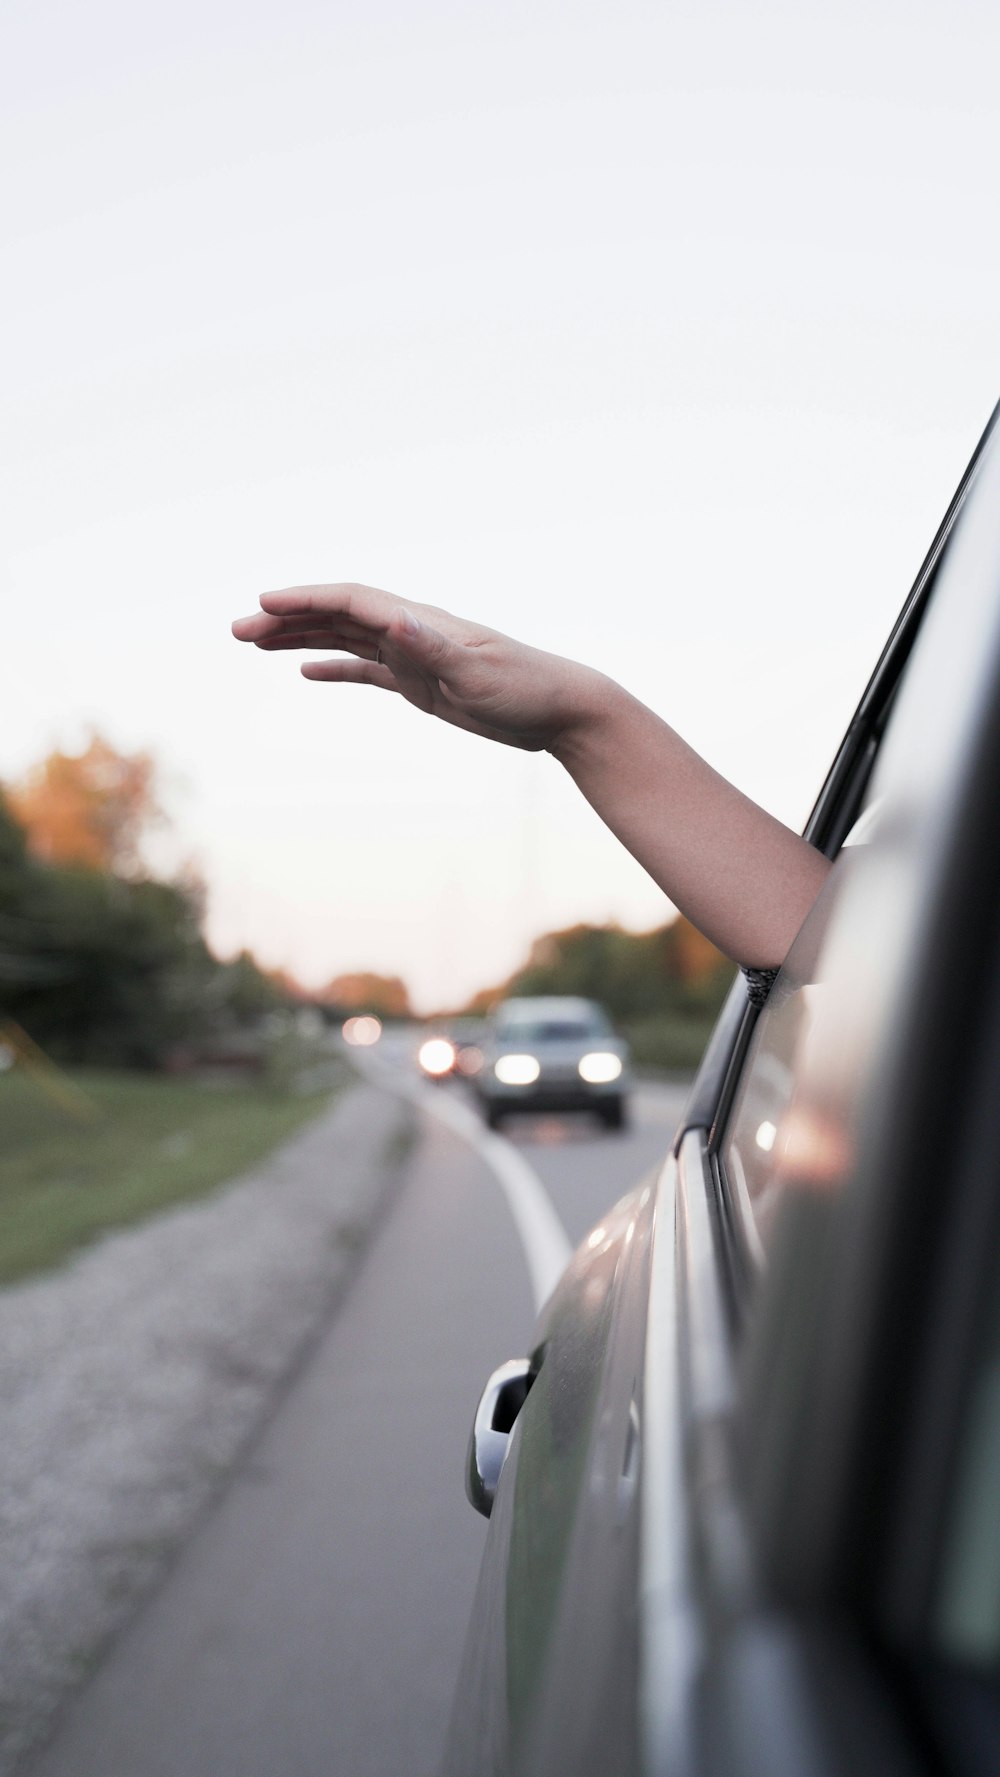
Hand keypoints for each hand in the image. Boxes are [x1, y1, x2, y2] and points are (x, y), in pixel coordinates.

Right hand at [232, 583, 606, 751]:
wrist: (562, 711)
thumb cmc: (526, 690)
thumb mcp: (477, 674)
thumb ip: (432, 648)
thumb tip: (394, 620)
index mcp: (421, 622)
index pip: (351, 601)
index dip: (305, 600)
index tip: (262, 604)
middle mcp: (412, 631)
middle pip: (338, 615)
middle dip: (287, 618)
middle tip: (237, 630)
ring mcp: (414, 655)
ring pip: (345, 638)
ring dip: (301, 636)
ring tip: (254, 642)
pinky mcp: (422, 682)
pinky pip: (367, 669)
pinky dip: (334, 665)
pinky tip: (306, 670)